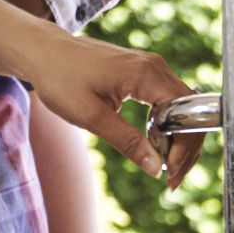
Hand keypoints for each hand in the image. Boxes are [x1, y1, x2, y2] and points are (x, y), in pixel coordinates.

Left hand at [31, 35, 208, 163]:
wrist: (43, 53)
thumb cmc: (61, 79)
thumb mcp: (91, 117)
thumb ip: (127, 141)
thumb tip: (156, 167)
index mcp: (146, 74)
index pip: (186, 114)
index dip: (183, 148)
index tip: (170, 174)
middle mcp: (155, 67)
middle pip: (190, 112)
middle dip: (185, 148)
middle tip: (171, 180)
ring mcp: (151, 67)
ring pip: (181, 108)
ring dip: (178, 138)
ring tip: (165, 166)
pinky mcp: (143, 71)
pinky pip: (167, 101)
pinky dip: (167, 124)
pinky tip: (155, 144)